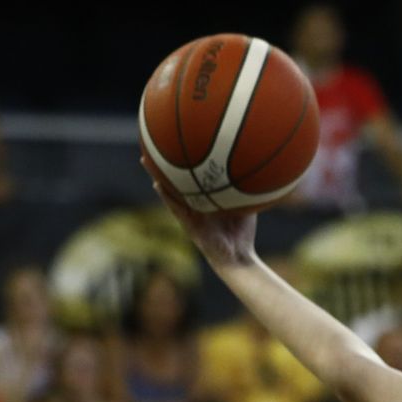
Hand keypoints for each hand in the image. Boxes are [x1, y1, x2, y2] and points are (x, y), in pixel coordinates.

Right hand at [139, 151, 257, 265]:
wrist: (238, 257)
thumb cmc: (242, 233)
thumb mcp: (245, 206)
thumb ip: (245, 190)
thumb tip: (256, 169)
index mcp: (205, 200)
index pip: (192, 178)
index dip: (184, 163)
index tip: (178, 142)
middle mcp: (194, 205)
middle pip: (177, 181)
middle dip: (166, 165)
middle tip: (154, 144)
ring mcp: (189, 215)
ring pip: (170, 192)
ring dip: (158, 176)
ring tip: (146, 160)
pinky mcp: (189, 225)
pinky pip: (175, 208)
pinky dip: (166, 196)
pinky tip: (157, 184)